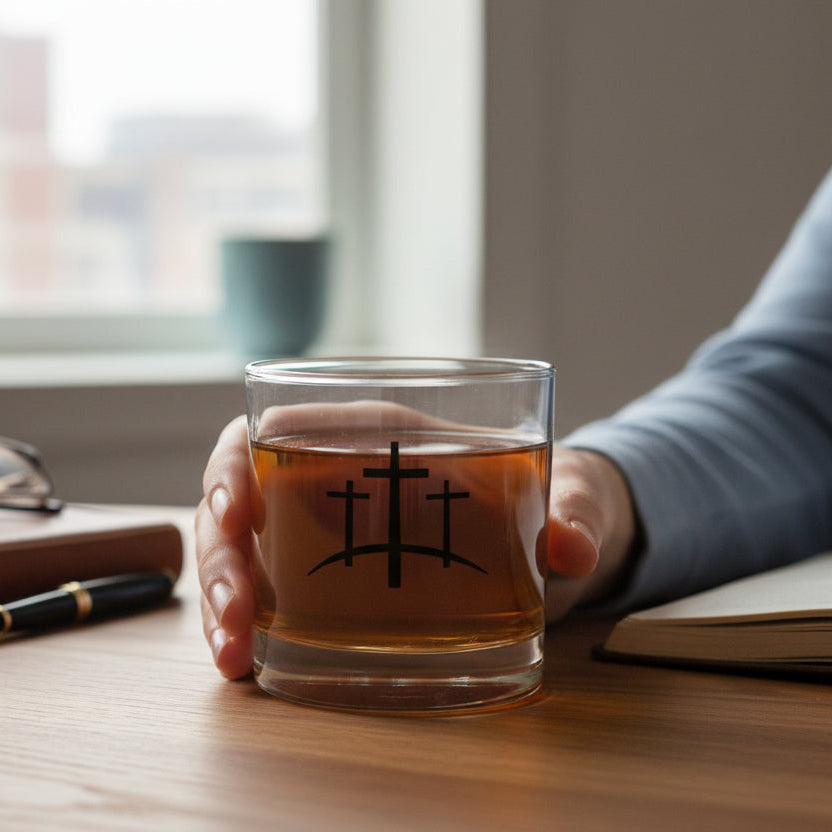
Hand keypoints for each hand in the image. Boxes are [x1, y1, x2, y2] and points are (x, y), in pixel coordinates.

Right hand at [196, 417, 637, 678]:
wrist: (551, 534)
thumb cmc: (546, 493)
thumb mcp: (567, 495)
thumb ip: (575, 511)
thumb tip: (573, 548)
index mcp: (381, 433)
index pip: (282, 427)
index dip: (239, 464)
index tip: (235, 513)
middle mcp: (338, 476)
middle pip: (242, 494)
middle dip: (221, 552)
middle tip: (233, 613)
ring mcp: (327, 530)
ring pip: (243, 548)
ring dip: (221, 598)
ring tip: (233, 656)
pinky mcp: (332, 578)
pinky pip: (268, 591)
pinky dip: (245, 624)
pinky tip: (246, 664)